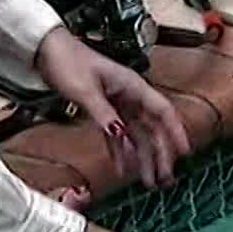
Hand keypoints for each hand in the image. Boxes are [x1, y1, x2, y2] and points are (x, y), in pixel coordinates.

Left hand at [35, 26, 190, 187]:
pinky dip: (119, 151)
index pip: (162, 111)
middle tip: (164, 178)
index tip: (185, 151)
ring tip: (148, 180)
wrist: (48, 51)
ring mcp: (117, 104)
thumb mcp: (86, 90)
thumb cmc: (68, 61)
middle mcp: (129, 95)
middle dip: (159, 154)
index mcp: (132, 85)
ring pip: (135, 135)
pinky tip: (122, 168)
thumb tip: (119, 132)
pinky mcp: (103, 110)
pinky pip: (116, 134)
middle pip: (151, 128)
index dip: (175, 131)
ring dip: (142, 157)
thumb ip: (104, 113)